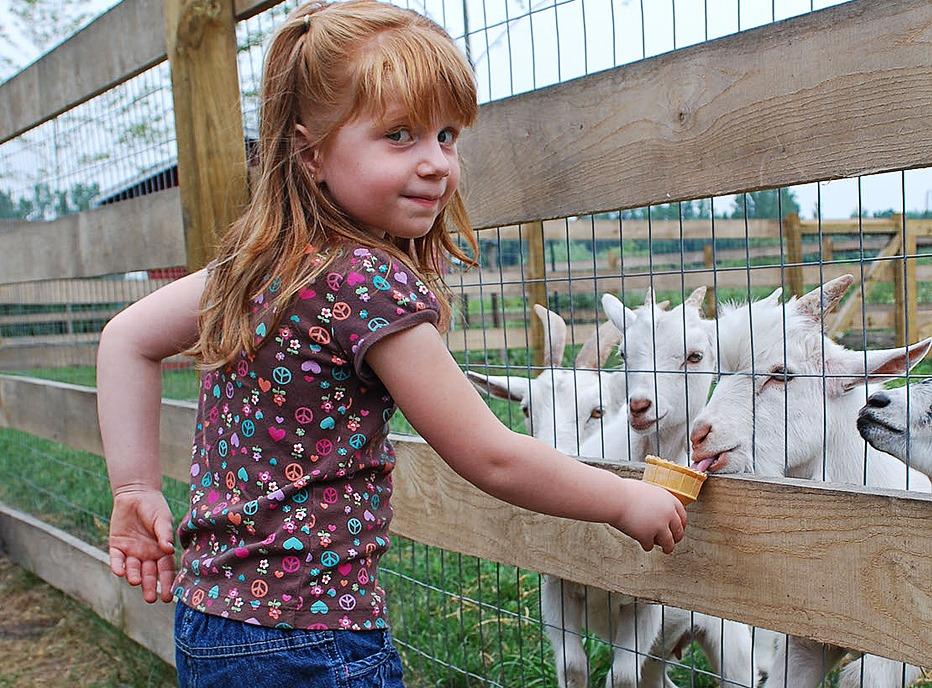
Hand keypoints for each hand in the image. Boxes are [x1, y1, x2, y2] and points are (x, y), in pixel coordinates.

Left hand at [108, 488, 176, 602]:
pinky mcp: (116, 546)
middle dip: (149, 587)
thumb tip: (169, 549)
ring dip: (134, 576)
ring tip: (136, 581)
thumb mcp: (163, 519)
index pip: (165, 570)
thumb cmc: (154, 507)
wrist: (135, 494)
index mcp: (161, 550)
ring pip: (133, 569)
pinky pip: (116, 560)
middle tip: (150, 598)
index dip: (167, 583)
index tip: (169, 596)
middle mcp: (146, 555)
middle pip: (149, 574)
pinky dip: (118, 566)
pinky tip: (120, 572)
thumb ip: (164, 534)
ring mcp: (131, 552)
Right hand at [613, 481, 686, 553]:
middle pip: (678, 531)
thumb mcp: (647, 490)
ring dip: (667, 547)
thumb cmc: (624, 492)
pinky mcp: (647, 536)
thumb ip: (656, 500)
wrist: (614, 498)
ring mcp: (658, 526)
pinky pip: (650, 545)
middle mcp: (667, 513)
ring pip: (668, 543)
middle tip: (672, 541)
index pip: (683, 516)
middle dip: (676, 538)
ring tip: (665, 550)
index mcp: (669, 500)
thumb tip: (656, 506)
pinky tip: (643, 543)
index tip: (678, 529)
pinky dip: (646, 545)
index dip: (681, 524)